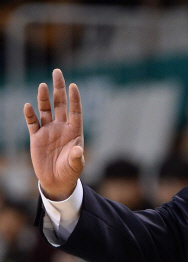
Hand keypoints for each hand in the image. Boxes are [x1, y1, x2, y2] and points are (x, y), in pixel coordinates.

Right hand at [23, 68, 83, 200]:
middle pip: (60, 104)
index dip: (74, 99)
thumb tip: (78, 150)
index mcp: (74, 131)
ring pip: (45, 110)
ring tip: (43, 86)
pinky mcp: (36, 137)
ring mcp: (48, 131)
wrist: (57, 182)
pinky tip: (28, 106)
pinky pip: (32, 123)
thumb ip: (77, 157)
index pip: (75, 111)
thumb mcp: (75, 166)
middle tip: (57, 72)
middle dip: (59, 89)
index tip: (73, 86)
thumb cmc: (70, 172)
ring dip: (44, 98)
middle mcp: (61, 127)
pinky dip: (30, 115)